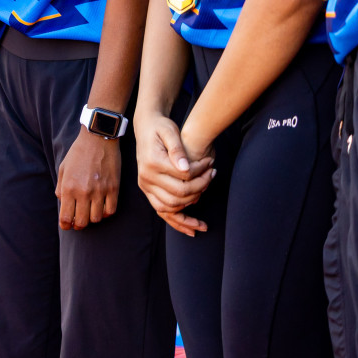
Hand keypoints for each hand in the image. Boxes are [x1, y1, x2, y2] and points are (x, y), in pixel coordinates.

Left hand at [56, 130, 120, 230]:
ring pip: (97, 219)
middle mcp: (83, 192)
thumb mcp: (63, 167)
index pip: (65, 217)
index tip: (66, 226)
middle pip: (81, 222)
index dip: (65, 225)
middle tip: (78, 222)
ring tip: (90, 213)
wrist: (98, 138)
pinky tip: (102, 208)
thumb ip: (60, 187)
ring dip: (92, 219)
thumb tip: (62, 202)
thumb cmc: (78, 152)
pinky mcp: (114, 188)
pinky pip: (111, 210)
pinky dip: (106, 213)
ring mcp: (100, 191)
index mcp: (68, 188)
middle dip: (78, 225)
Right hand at [134, 112, 214, 237]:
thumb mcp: (170, 131)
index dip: (201, 171)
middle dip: (201, 187)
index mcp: (153, 163)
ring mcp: (146, 187)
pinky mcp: (148, 192)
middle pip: (180, 193)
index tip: (210, 163)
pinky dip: (177, 222)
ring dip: (191, 209)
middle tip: (212, 176)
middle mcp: (146, 178)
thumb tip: (187, 168)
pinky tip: (192, 229)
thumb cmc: (160, 128)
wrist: (145, 127)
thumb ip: (178, 149)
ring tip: (206, 202)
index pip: (184, 176)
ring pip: (171, 207)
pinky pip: (162, 212)